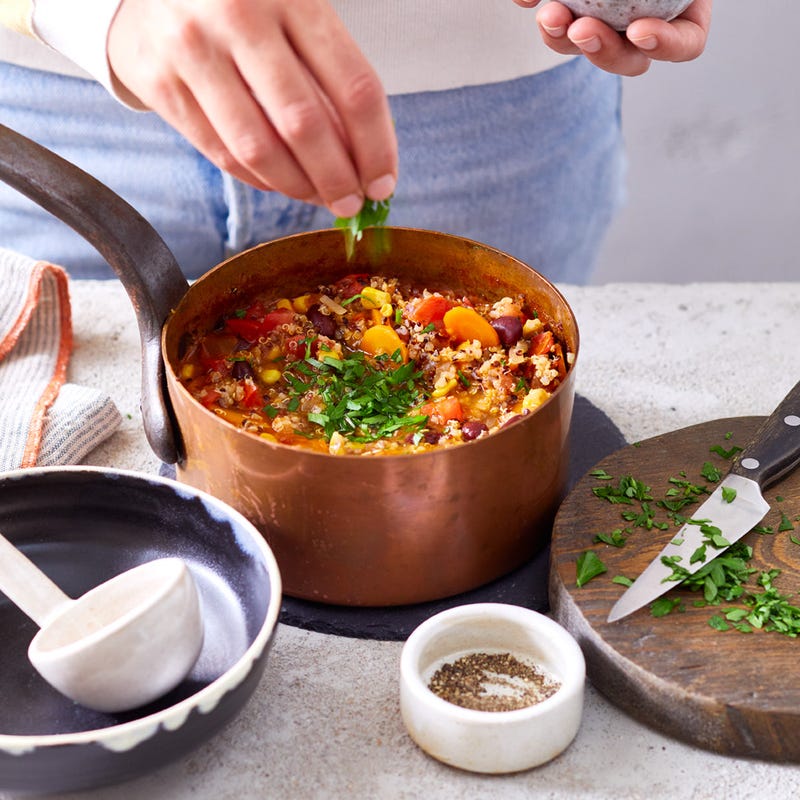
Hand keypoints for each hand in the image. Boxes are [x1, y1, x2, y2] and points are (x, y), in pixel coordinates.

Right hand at [108, 0, 397, 216]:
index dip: (376, 147)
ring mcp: (194, 51)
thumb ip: (328, 73)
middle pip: (306, 125)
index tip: (383, 181)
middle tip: (351, 204)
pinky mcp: (161, 83)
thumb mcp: (293, 11)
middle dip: (337, 179)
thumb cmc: (238, 1)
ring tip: (317, 197)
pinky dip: (258, 178)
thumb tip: (363, 157)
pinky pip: (221, 153)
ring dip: (297, 187)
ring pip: (260, 148)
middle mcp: (239, 17)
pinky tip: (278, 182)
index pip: (354, 87)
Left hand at [511, 0, 711, 75]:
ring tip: (550, 15)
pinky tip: (527, 1)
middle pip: (629, 58)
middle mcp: (643, 19)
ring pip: (585, 46)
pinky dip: (545, 18)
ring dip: (564, 39)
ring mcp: (605, 22)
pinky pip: (556, 27)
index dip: (667, 44)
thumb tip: (640, 14)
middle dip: (605, 51)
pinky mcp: (570, 17)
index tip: (638, 30)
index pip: (686, 42)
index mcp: (681, 5)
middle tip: (582, 30)